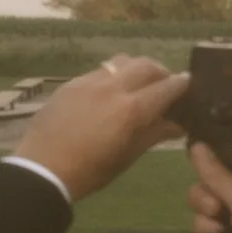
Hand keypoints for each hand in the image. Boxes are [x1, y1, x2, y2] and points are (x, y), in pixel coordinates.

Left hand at [13, 57, 186, 202]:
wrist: (42, 169)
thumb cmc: (88, 171)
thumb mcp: (126, 157)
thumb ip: (153, 135)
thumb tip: (177, 125)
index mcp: (130, 110)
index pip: (166, 88)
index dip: (181, 85)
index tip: (189, 85)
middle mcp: (113, 88)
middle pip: (146, 65)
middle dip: (161, 71)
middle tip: (165, 84)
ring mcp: (90, 82)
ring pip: (122, 61)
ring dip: (137, 68)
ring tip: (139, 83)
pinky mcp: (72, 83)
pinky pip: (100, 70)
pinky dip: (114, 74)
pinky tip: (111, 91)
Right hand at [186, 142, 231, 232]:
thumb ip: (217, 176)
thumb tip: (196, 145)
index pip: (219, 164)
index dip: (207, 171)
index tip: (207, 179)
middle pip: (206, 188)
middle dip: (203, 199)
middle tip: (215, 209)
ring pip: (204, 212)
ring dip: (205, 221)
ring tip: (219, 231)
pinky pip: (207, 231)